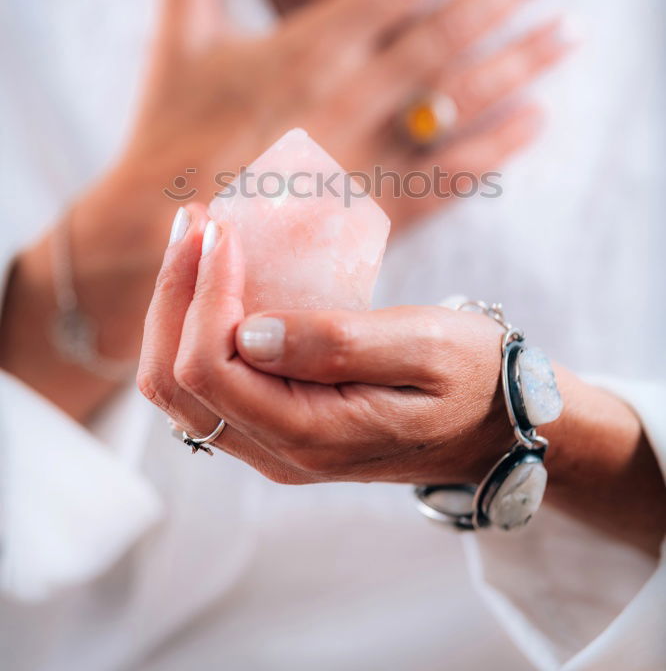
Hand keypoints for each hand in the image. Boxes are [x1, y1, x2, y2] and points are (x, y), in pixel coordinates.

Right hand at [117, 0, 573, 235]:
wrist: (165, 240)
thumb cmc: (168, 138)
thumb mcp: (178, 45)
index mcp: (303, 51)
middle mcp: (345, 98)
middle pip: (444, 31)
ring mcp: (365, 157)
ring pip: (459, 100)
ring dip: (521, 61)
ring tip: (571, 28)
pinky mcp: (374, 211)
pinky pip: (451, 177)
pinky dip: (498, 147)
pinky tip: (538, 120)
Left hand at [139, 209, 665, 555]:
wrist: (494, 424)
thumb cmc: (470, 375)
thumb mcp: (423, 348)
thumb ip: (338, 345)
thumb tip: (248, 332)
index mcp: (310, 435)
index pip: (211, 369)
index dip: (202, 294)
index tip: (223, 230)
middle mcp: (277, 450)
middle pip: (174, 382)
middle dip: (173, 293)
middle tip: (194, 220)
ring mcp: (270, 442)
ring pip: (179, 386)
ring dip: (175, 308)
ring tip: (195, 237)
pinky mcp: (274, 423)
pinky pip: (207, 382)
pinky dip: (196, 325)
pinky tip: (214, 274)